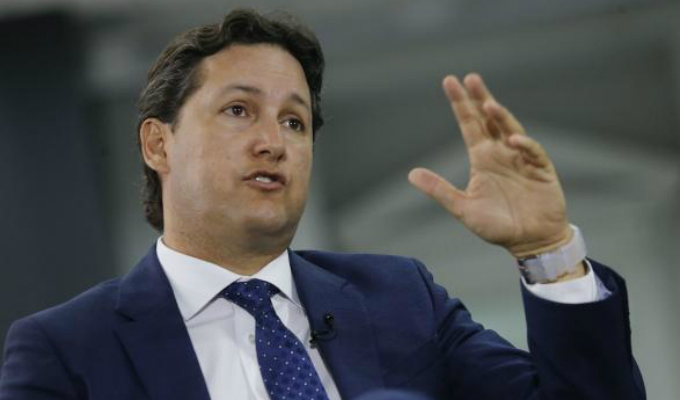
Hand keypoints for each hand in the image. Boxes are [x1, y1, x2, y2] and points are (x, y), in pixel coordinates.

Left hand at [408, 73, 570, 257]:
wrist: (529, 243)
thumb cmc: (497, 225)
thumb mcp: (462, 207)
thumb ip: (439, 190)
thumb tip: (410, 174)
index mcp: (482, 158)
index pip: (469, 124)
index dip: (461, 104)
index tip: (450, 81)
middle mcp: (501, 153)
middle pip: (489, 119)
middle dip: (480, 98)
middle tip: (470, 78)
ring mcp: (521, 159)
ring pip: (511, 129)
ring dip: (501, 116)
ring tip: (488, 103)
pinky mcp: (541, 170)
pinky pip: (533, 153)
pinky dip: (524, 145)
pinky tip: (513, 140)